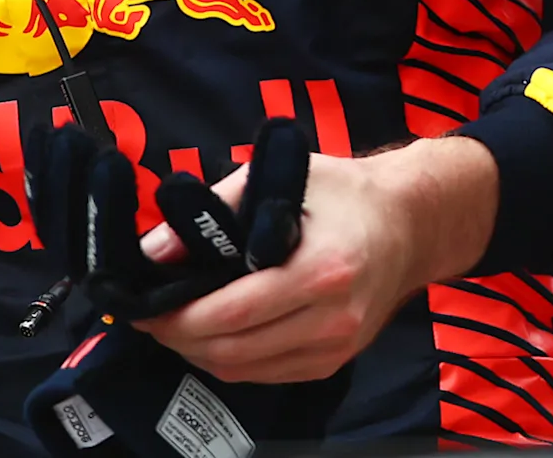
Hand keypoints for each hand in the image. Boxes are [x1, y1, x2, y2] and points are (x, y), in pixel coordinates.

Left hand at [135, 137, 495, 384]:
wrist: (409, 224)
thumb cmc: (342, 194)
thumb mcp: (278, 179)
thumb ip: (214, 212)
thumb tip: (153, 250)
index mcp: (322, 270)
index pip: (235, 312)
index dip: (181, 318)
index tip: (144, 309)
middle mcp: (334, 318)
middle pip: (237, 350)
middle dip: (181, 339)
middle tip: (148, 319)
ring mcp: (339, 346)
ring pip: (249, 370)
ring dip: (201, 354)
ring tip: (172, 325)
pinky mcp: (336, 360)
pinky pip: (270, 373)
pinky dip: (232, 361)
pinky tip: (210, 336)